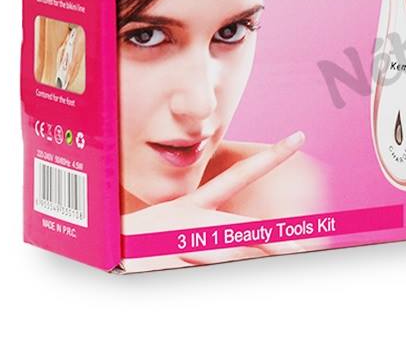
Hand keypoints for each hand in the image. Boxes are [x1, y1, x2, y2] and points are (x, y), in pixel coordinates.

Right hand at [123, 131, 306, 264]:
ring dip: (211, 261)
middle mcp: (195, 216)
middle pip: (244, 228)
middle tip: (301, 248)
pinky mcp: (171, 256)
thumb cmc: (143, 245)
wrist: (105, 251)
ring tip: (183, 257)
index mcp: (198, 205)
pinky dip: (189, 268)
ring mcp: (184, 236)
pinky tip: (170, 263)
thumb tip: (239, 252)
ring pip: (221, 255)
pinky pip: (197, 267)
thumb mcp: (178, 235)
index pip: (241, 174)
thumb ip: (209, 241)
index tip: (298, 138)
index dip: (271, 156)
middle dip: (273, 241)